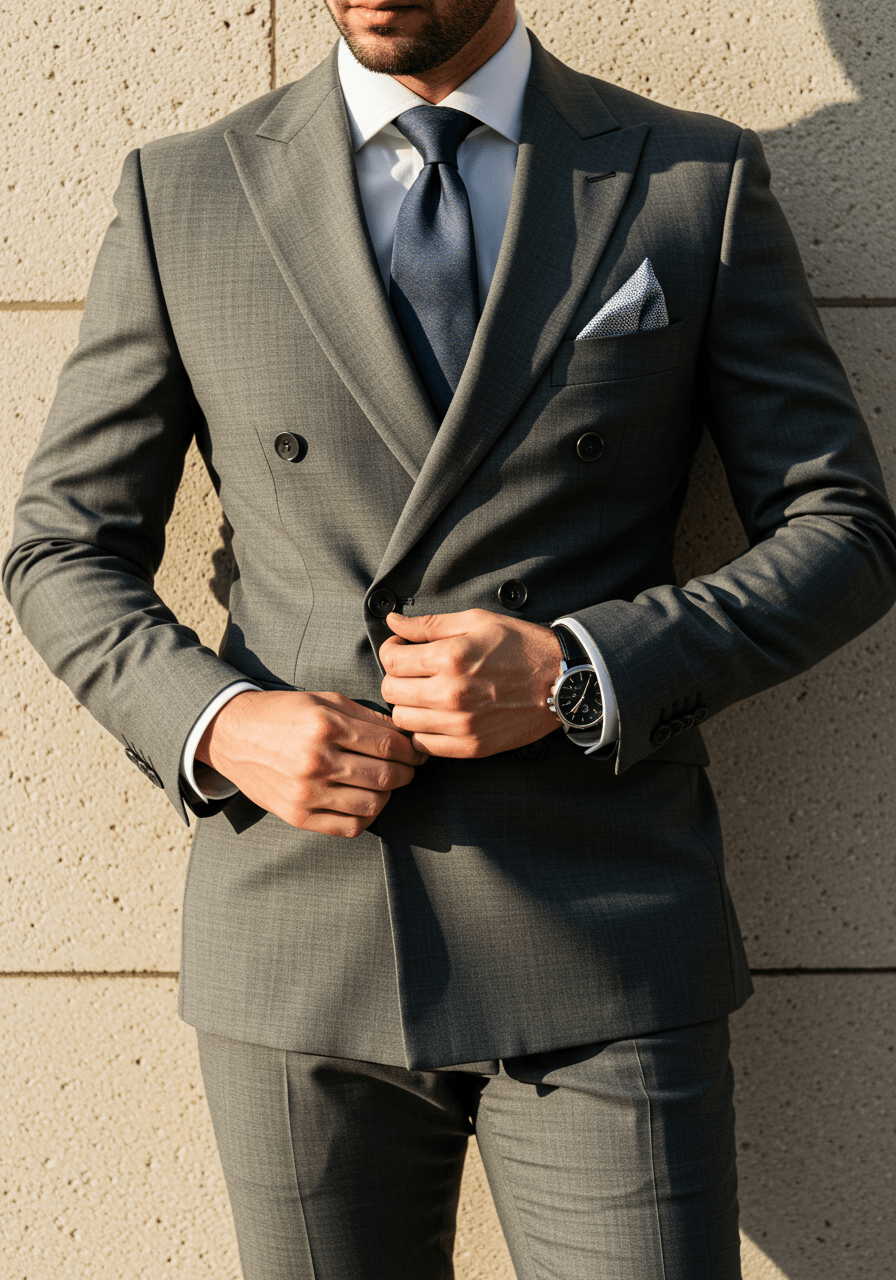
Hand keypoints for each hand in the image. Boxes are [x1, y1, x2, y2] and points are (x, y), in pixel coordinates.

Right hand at [197, 690, 426, 836]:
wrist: (231, 735)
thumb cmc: (283, 714)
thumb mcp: (324, 700)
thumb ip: (366, 716)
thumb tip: (405, 733)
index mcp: (325, 726)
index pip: (389, 745)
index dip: (411, 750)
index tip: (417, 751)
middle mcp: (316, 760)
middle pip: (386, 776)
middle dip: (406, 773)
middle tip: (408, 768)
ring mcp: (306, 792)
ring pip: (372, 804)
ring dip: (387, 795)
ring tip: (383, 783)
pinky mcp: (297, 815)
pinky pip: (349, 827)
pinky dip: (366, 817)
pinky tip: (364, 802)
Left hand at [380, 609, 561, 757]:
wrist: (561, 680)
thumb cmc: (521, 646)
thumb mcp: (477, 621)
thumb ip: (429, 624)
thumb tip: (393, 622)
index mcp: (450, 657)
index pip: (391, 660)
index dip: (391, 651)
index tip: (401, 650)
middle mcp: (451, 693)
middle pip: (391, 691)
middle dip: (396, 678)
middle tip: (412, 672)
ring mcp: (461, 724)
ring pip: (403, 720)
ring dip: (408, 705)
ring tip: (425, 694)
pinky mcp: (472, 746)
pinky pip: (424, 746)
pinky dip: (423, 732)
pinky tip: (436, 717)